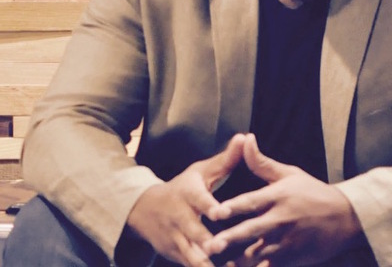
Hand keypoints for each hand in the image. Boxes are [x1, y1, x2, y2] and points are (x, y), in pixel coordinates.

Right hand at [126, 133, 245, 265]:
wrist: (145, 210)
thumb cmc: (183, 187)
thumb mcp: (200, 171)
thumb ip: (225, 159)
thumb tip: (246, 137)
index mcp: (188, 194)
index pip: (199, 199)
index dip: (210, 206)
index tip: (222, 213)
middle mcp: (180, 218)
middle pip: (194, 232)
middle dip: (207, 242)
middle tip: (221, 247)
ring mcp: (177, 240)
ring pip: (192, 257)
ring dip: (205, 265)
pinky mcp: (176, 257)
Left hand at [204, 134, 362, 266]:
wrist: (346, 217)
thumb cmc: (313, 192)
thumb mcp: (288, 174)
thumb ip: (262, 162)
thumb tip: (245, 139)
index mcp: (279, 196)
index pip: (251, 202)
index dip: (233, 208)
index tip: (215, 213)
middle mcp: (282, 220)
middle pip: (252, 230)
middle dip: (230, 239)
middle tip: (210, 246)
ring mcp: (289, 242)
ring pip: (259, 254)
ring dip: (240, 260)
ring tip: (223, 266)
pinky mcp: (295, 259)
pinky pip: (272, 266)